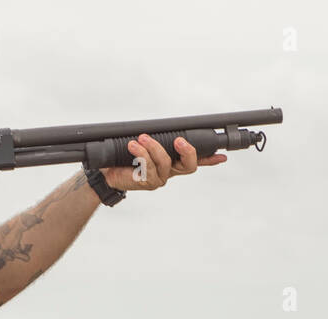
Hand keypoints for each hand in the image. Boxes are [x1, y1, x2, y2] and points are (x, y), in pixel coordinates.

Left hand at [100, 133, 227, 191]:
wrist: (105, 171)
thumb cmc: (124, 156)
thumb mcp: (142, 144)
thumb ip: (155, 137)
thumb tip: (158, 126)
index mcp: (172, 163)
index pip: (195, 161)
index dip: (210, 160)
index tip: (222, 156)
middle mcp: (168, 172)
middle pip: (188, 166)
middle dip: (187, 151)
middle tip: (179, 140)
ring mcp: (158, 179)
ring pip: (164, 163)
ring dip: (153, 147)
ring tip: (141, 138)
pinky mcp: (145, 182)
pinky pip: (147, 167)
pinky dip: (140, 153)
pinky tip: (133, 146)